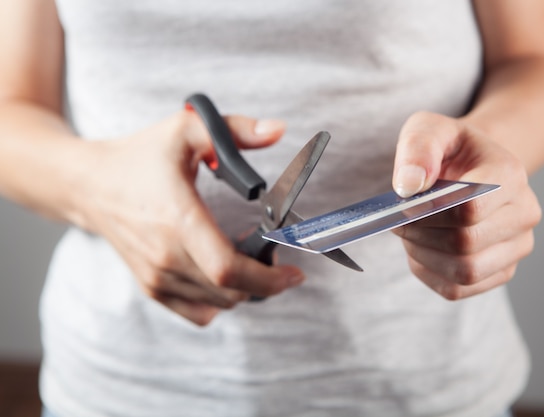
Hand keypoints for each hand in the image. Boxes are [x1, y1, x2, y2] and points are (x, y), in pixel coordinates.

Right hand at [72, 110, 304, 324]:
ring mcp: (156, 277)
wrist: (89, 185)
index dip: (269, 278)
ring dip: (246, 289)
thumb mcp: (186, 130)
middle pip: (231, 292)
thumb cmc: (139, 157)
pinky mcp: (151, 288)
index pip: (228, 269)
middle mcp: (165, 257)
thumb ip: (236, 130)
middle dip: (266, 281)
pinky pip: (199, 312)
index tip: (296, 272)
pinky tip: (224, 273)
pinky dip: (221, 301)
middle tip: (275, 256)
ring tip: (249, 258)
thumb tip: (279, 130)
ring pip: (219, 304)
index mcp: (177, 220)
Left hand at [392, 112, 541, 299]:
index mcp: (510, 175)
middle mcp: (524, 213)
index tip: (402, 206)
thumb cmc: (448, 149)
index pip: (468, 209)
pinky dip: (430, 273)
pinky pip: (458, 289)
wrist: (470, 167)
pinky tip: (423, 249)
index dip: (425, 213)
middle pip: (464, 244)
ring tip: (412, 234)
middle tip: (400, 221)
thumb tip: (409, 186)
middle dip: (420, 235)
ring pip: (464, 272)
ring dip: (424, 256)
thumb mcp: (427, 129)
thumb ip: (417, 148)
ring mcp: (517, 246)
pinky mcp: (501, 271)